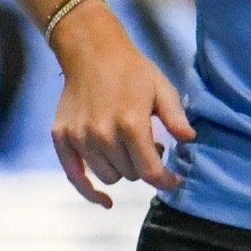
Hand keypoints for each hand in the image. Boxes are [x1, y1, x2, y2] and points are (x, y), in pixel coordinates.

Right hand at [48, 6, 197, 207]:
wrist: (91, 51)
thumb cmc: (132, 69)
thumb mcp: (161, 87)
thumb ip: (175, 116)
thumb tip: (189, 140)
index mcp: (131, 124)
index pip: (151, 171)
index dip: (166, 181)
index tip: (175, 181)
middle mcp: (103, 136)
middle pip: (131, 174)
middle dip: (144, 165)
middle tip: (149, 144)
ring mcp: (80, 138)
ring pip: (108, 176)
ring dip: (122, 167)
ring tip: (128, 146)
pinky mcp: (61, 138)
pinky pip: (75, 177)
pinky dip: (90, 191)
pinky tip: (105, 200)